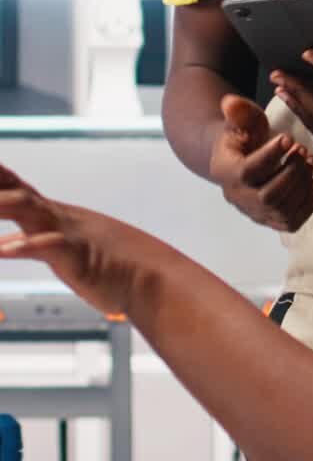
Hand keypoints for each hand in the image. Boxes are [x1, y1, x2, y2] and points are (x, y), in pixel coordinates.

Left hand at [0, 166, 156, 314]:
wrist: (149, 277)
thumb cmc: (109, 266)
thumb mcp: (69, 246)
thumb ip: (43, 239)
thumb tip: (21, 238)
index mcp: (51, 213)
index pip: (11, 183)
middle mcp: (56, 216)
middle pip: (13, 189)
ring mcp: (67, 233)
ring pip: (28, 209)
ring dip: (0, 205)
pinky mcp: (77, 256)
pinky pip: (48, 247)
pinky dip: (25, 246)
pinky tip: (5, 249)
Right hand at [209, 94, 312, 232]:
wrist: (242, 159)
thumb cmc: (244, 136)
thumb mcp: (241, 120)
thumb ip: (239, 111)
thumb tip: (231, 102)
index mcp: (224, 170)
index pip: (248, 171)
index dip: (271, 156)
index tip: (289, 137)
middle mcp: (237, 197)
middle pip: (267, 196)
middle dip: (292, 173)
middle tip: (304, 151)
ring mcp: (255, 212)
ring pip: (282, 210)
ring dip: (302, 186)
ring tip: (311, 161)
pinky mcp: (271, 220)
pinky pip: (292, 223)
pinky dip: (309, 204)